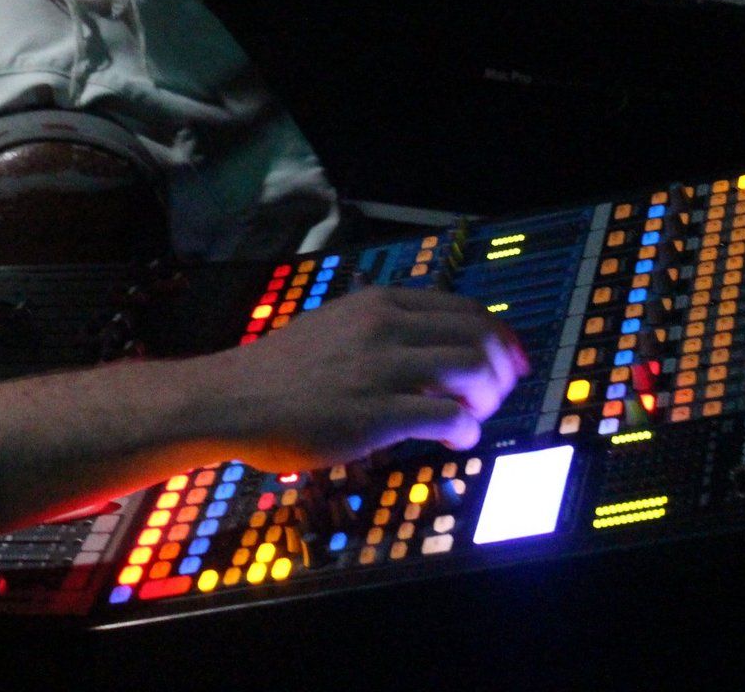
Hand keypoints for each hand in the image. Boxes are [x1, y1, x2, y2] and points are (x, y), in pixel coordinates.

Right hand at [207, 287, 527, 473]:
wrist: (232, 398)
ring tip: (473, 418)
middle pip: (479, 338)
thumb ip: (385, 328)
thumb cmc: (282, 370)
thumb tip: (437, 345)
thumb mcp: (337, 326)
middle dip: (501, 372)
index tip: (512, 361)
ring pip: (472, 373)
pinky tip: (454, 441)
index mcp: (379, 304)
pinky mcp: (373, 415)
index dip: (501, 337)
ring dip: (487, 400)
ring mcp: (380, 370)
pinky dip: (465, 431)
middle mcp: (385, 328)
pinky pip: (447, 418)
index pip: (467, 309)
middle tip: (494, 397)